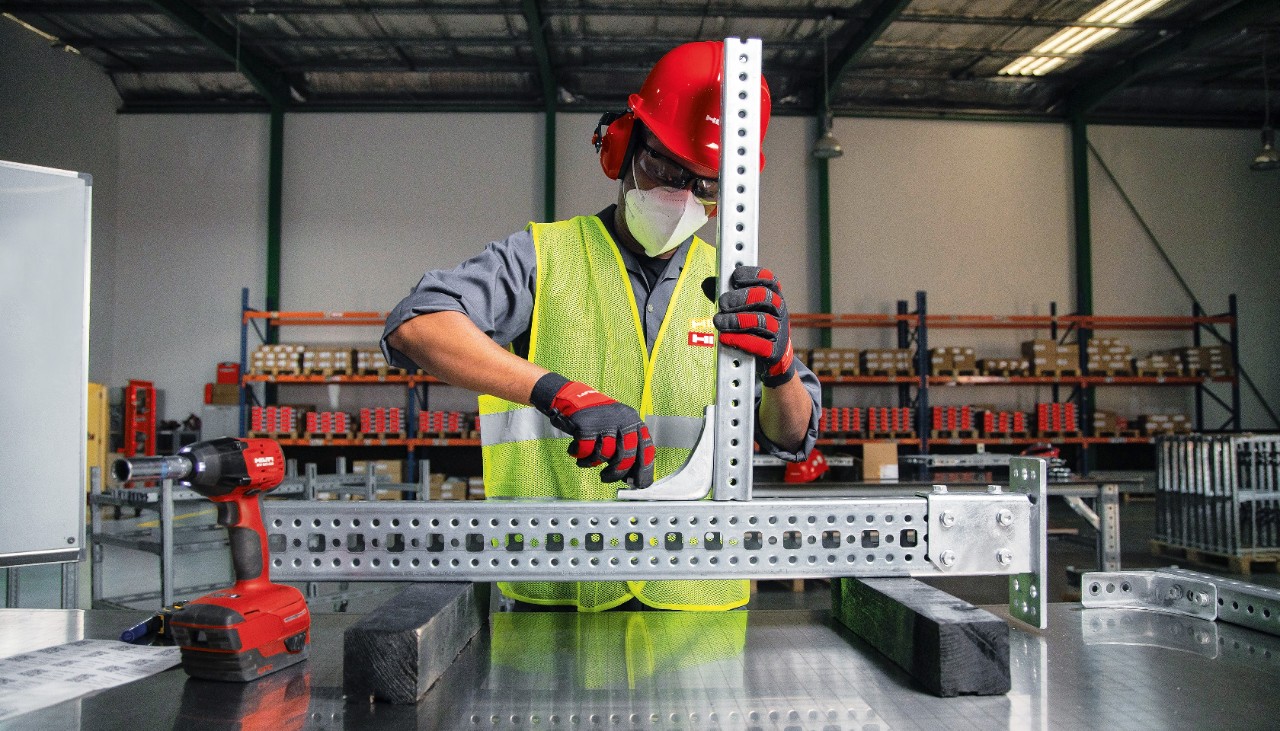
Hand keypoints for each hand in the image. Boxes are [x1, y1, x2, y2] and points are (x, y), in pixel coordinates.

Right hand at [530, 373, 655, 487]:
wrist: (574, 399)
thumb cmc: (598, 421)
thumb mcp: (618, 429)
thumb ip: (625, 449)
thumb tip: (631, 477)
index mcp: (634, 421)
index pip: (646, 448)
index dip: (643, 469)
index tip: (639, 483)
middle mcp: (623, 420)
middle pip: (626, 455)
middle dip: (617, 472)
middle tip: (607, 478)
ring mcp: (605, 422)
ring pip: (605, 454)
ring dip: (593, 462)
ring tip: (587, 460)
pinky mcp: (586, 425)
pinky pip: (586, 450)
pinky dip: (580, 454)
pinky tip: (577, 452)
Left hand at [713, 266, 794, 386]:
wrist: (770, 357)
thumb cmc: (753, 327)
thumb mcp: (743, 308)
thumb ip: (727, 295)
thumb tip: (707, 283)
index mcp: (773, 296)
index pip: (768, 279)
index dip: (752, 275)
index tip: (735, 277)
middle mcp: (779, 311)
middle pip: (765, 297)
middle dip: (741, 298)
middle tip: (722, 303)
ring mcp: (779, 331)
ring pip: (762, 321)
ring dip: (737, 320)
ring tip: (719, 322)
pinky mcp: (775, 351)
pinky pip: (760, 345)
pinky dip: (741, 340)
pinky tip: (726, 338)